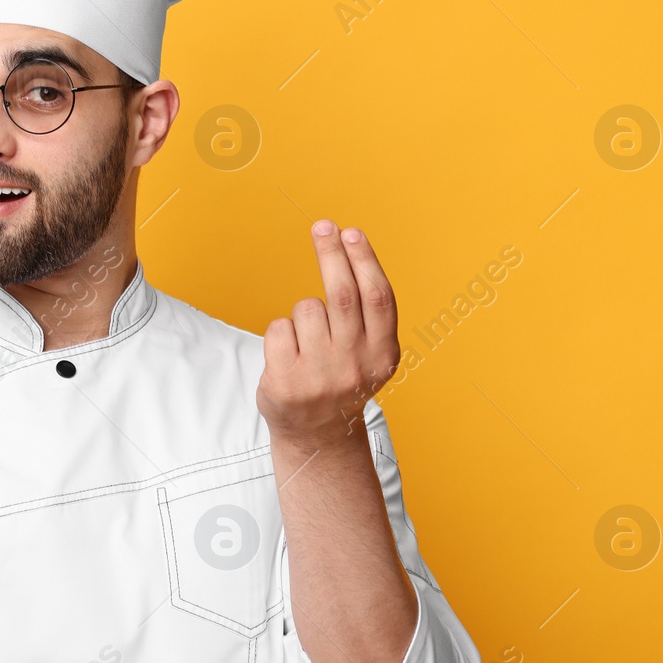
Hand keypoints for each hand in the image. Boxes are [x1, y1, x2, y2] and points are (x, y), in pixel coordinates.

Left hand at [257, 220, 400, 447]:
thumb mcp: (370, 353)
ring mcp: (320, 375)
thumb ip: (367, 313)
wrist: (318, 435)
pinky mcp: (287, 383)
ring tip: (308, 343)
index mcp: (383, 354)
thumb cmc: (342, 380)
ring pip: (306, 309)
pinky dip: (281, 332)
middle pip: (341, 294)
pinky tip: (289, 356)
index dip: (364, 260)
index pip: (377, 297)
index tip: (351, 232)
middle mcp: (355, 365)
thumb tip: (348, 246)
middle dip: (331, 253)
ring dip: (304, 313)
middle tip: (322, 226)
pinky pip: (278, 328)